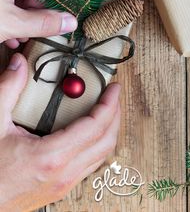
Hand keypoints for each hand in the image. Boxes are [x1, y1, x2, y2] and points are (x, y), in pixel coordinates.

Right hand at [0, 53, 120, 211]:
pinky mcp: (59, 190)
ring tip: (105, 111)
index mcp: (51, 156)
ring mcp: (63, 185)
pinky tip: (88, 134)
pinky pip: (89, 166)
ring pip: (100, 157)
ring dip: (108, 132)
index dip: (109, 105)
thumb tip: (19, 65)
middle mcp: (63, 174)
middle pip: (106, 142)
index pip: (95, 127)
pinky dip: (96, 146)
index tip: (113, 89)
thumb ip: (9, 90)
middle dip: (115, 116)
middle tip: (112, 96)